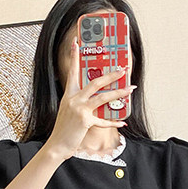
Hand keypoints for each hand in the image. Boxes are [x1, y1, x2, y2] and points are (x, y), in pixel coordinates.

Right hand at [46, 38, 135, 160]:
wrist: (56, 145)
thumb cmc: (64, 129)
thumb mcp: (69, 111)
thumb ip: (81, 102)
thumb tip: (98, 98)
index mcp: (69, 94)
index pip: (72, 71)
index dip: (74, 56)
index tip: (76, 42)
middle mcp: (73, 99)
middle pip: (95, 82)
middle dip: (111, 75)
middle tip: (123, 69)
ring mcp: (79, 109)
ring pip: (103, 97)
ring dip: (119, 92)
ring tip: (131, 89)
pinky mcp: (85, 121)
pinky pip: (103, 120)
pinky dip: (113, 122)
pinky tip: (122, 122)